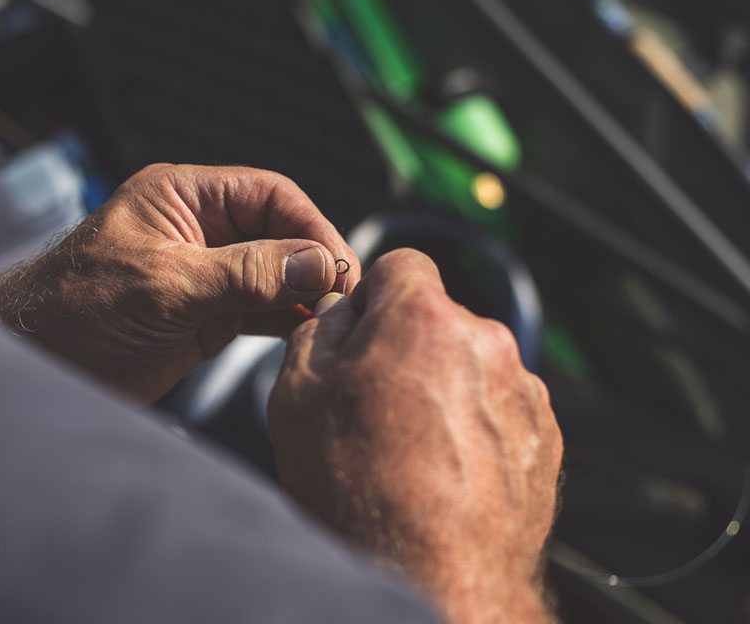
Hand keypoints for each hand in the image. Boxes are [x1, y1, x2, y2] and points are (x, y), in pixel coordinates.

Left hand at [0, 164, 358, 403]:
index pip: (268, 194)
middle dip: (313, 260)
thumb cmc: (77, 309)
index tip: (338, 262)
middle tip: (343, 296)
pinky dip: (286, 318)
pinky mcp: (205, 314)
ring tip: (333, 317)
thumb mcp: (166, 285)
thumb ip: (244, 272)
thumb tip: (318, 263)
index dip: (309, 224)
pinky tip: (307, 330)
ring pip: (275, 272)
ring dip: (305, 292)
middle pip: (279, 232)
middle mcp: (199, 229)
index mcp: (183, 197)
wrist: (37, 364)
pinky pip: (260, 307)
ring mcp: (205, 273)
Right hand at [268, 249, 562, 623]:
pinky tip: (444, 470)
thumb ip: (318, 331)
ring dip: (444, 388)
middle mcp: (486, 342)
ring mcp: (523, 391)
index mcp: (423, 318)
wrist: (434, 578)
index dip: (374, 295)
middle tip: (374, 403)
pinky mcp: (545, 436)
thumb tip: (339, 314)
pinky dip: (475, 427)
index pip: (401, 263)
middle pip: (437, 319)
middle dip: (407, 346)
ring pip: (470, 364)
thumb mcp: (297, 396)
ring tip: (411, 449)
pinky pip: (500, 408)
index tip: (362, 329)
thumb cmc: (362, 492)